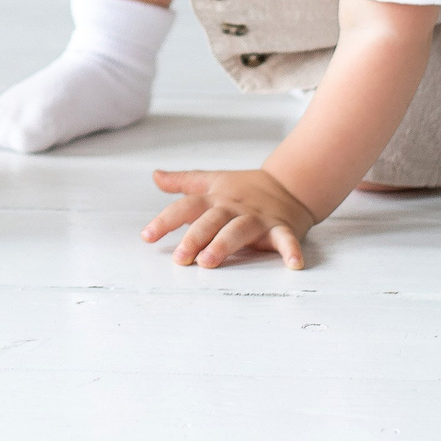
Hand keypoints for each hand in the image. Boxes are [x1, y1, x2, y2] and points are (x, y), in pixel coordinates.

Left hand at [143, 169, 315, 269]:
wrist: (287, 185)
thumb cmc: (243, 188)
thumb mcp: (212, 181)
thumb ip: (182, 182)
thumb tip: (155, 176)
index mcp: (214, 198)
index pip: (186, 207)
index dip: (165, 221)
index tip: (146, 237)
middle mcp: (233, 207)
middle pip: (211, 221)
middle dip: (194, 238)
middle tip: (180, 258)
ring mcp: (257, 218)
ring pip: (239, 230)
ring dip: (224, 244)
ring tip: (209, 261)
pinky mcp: (281, 228)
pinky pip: (285, 240)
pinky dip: (291, 250)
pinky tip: (294, 264)